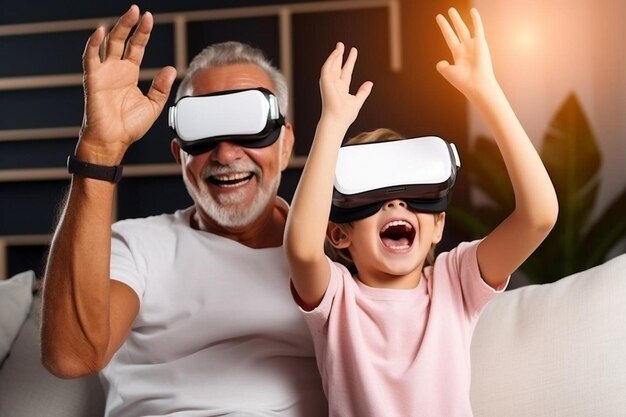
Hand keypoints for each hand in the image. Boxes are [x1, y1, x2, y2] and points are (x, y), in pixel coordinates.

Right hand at [77, 5, 176, 163]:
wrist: (113, 141)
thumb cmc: (129, 127)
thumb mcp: (153, 106)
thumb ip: (161, 87)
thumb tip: (171, 69)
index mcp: (129, 74)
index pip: (136, 47)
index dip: (142, 33)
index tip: (149, 18)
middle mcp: (116, 70)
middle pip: (122, 40)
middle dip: (131, 25)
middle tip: (139, 10)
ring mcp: (104, 73)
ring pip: (109, 44)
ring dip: (117, 27)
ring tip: (129, 14)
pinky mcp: (93, 79)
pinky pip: (91, 58)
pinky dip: (94, 44)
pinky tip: (100, 31)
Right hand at [319, 42, 372, 126]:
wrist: (337, 120)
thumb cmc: (345, 115)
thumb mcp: (357, 101)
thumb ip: (363, 92)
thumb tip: (370, 83)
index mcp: (341, 89)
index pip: (346, 72)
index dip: (350, 61)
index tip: (353, 51)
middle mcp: (334, 85)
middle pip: (337, 66)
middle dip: (339, 55)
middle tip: (341, 44)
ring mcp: (329, 83)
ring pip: (332, 65)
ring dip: (335, 55)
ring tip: (340, 45)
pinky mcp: (325, 81)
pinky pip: (327, 67)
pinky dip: (331, 59)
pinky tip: (336, 52)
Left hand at [435, 8, 495, 99]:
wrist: (476, 84)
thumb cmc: (463, 81)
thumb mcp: (448, 72)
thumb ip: (442, 66)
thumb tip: (440, 62)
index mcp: (458, 55)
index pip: (449, 37)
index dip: (445, 27)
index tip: (439, 18)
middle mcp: (465, 48)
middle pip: (457, 31)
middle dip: (453, 21)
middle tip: (449, 10)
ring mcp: (473, 45)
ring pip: (464, 28)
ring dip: (458, 19)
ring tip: (451, 9)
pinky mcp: (480, 43)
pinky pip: (478, 28)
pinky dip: (476, 19)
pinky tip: (473, 11)